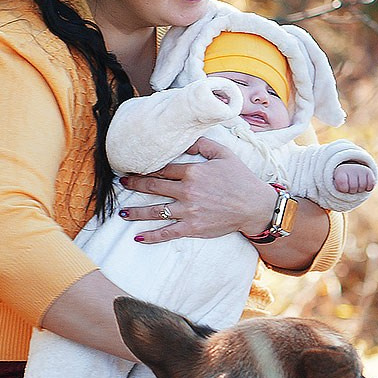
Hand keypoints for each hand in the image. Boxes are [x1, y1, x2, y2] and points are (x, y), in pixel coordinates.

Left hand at [120, 136, 274, 243]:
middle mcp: (187, 191)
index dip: (146, 168)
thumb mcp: (225, 154)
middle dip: (135, 185)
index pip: (163, 169)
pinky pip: (168, 232)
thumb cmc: (241, 179)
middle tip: (122, 184)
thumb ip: (203, 144)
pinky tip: (138, 237)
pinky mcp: (192, 227)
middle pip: (153, 187)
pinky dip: (152, 236)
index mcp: (193, 172)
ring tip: (122, 213)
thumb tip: (185, 140)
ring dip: (136, 212)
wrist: (255, 206)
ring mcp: (189, 211)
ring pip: (155, 210)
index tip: (134, 168)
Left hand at [333, 161, 375, 196]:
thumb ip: (338, 192)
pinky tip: (364, 185)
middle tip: (350, 186)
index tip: (343, 186)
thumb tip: (344, 198)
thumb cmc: (343, 182)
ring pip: (362, 187)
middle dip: (352, 190)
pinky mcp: (368, 172)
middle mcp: (350, 169)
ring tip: (356, 185)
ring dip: (359, 190)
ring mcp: (360, 170)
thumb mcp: (337, 187)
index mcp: (340, 172)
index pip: (343, 188)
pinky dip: (368, 188)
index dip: (344, 190)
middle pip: (353, 188)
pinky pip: (370, 185)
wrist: (350, 171)